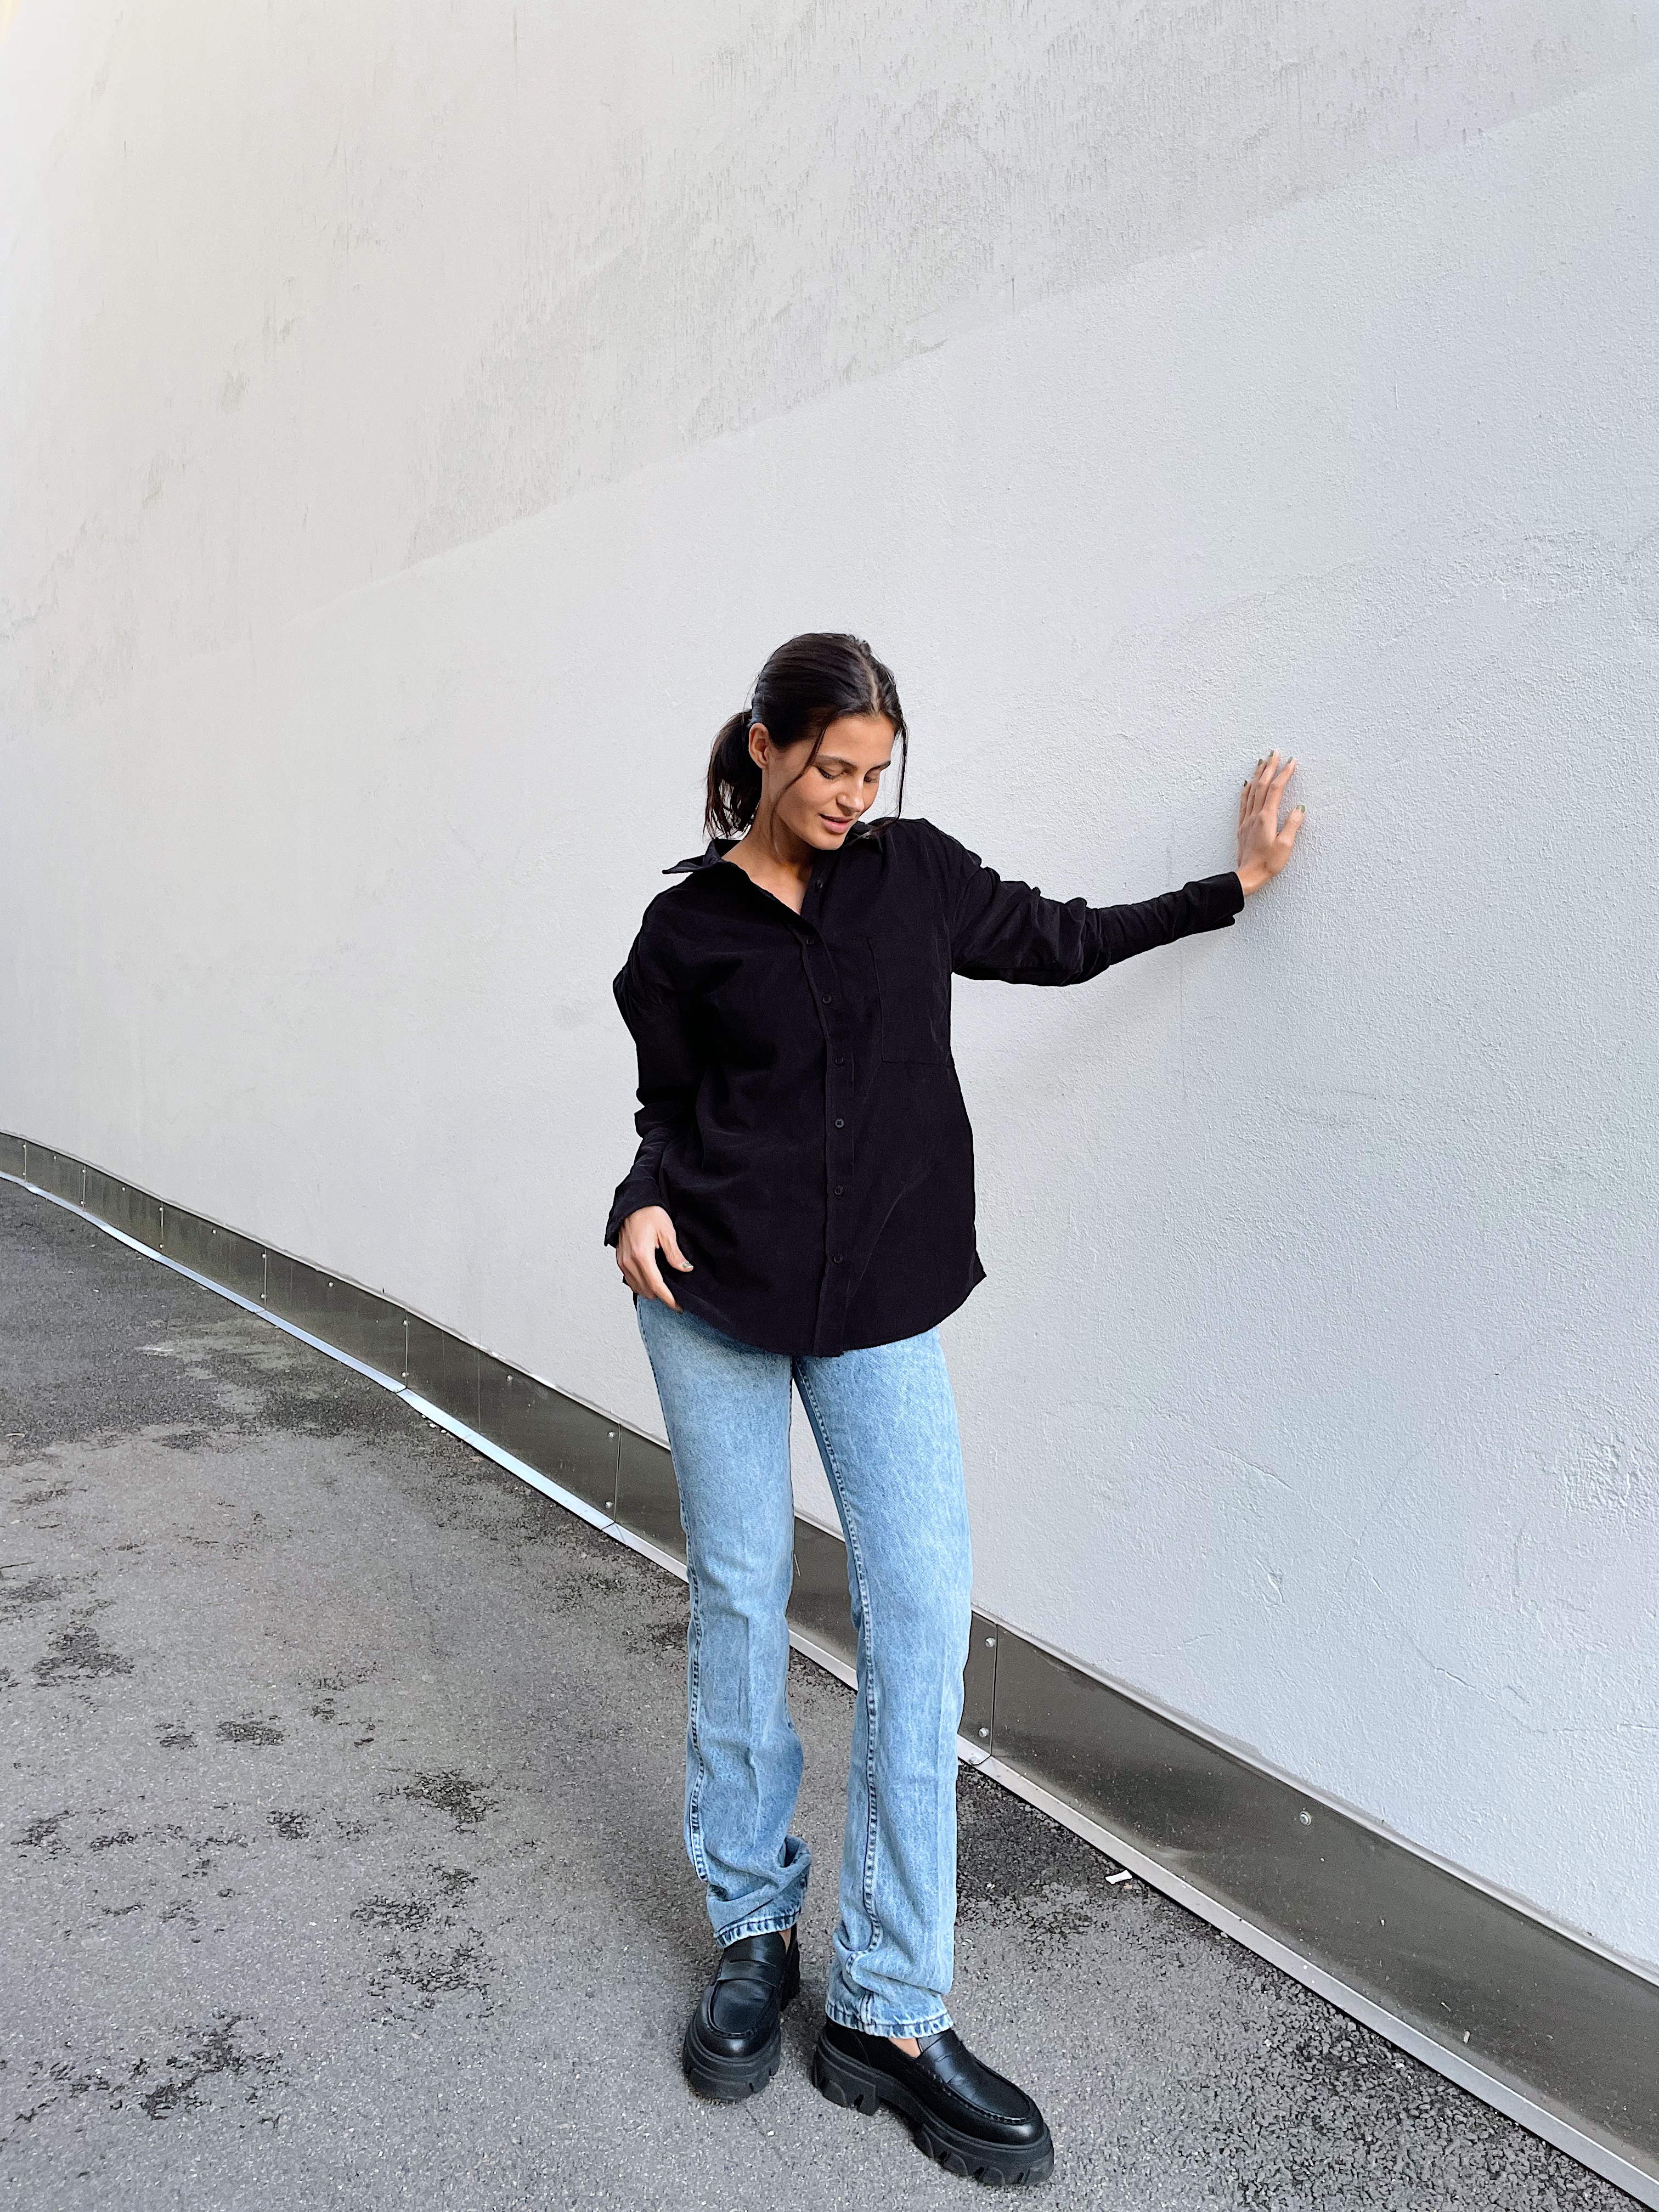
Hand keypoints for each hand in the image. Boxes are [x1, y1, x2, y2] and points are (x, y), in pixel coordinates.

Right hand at [616, 1205, 693, 1308]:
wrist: (632, 1204)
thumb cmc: (649, 1213)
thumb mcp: (667, 1231)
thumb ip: (675, 1254)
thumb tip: (685, 1269)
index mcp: (641, 1255)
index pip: (656, 1286)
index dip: (669, 1299)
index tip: (678, 1307)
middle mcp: (629, 1261)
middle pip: (646, 1290)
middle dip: (661, 1296)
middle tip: (676, 1296)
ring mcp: (622, 1262)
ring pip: (637, 1288)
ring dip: (651, 1291)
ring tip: (665, 1289)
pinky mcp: (620, 1260)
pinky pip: (630, 1280)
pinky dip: (642, 1284)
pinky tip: (652, 1280)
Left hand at [1237, 750, 1304, 894]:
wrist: (1248, 876)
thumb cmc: (1268, 864)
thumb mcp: (1286, 846)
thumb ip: (1292, 825)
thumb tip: (1300, 808)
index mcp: (1267, 818)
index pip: (1276, 789)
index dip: (1284, 774)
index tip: (1291, 761)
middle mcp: (1255, 815)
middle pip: (1262, 785)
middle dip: (1269, 767)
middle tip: (1275, 752)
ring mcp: (1247, 820)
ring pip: (1252, 791)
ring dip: (1258, 774)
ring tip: (1262, 761)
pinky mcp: (1243, 826)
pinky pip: (1244, 802)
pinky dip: (1246, 790)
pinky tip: (1247, 784)